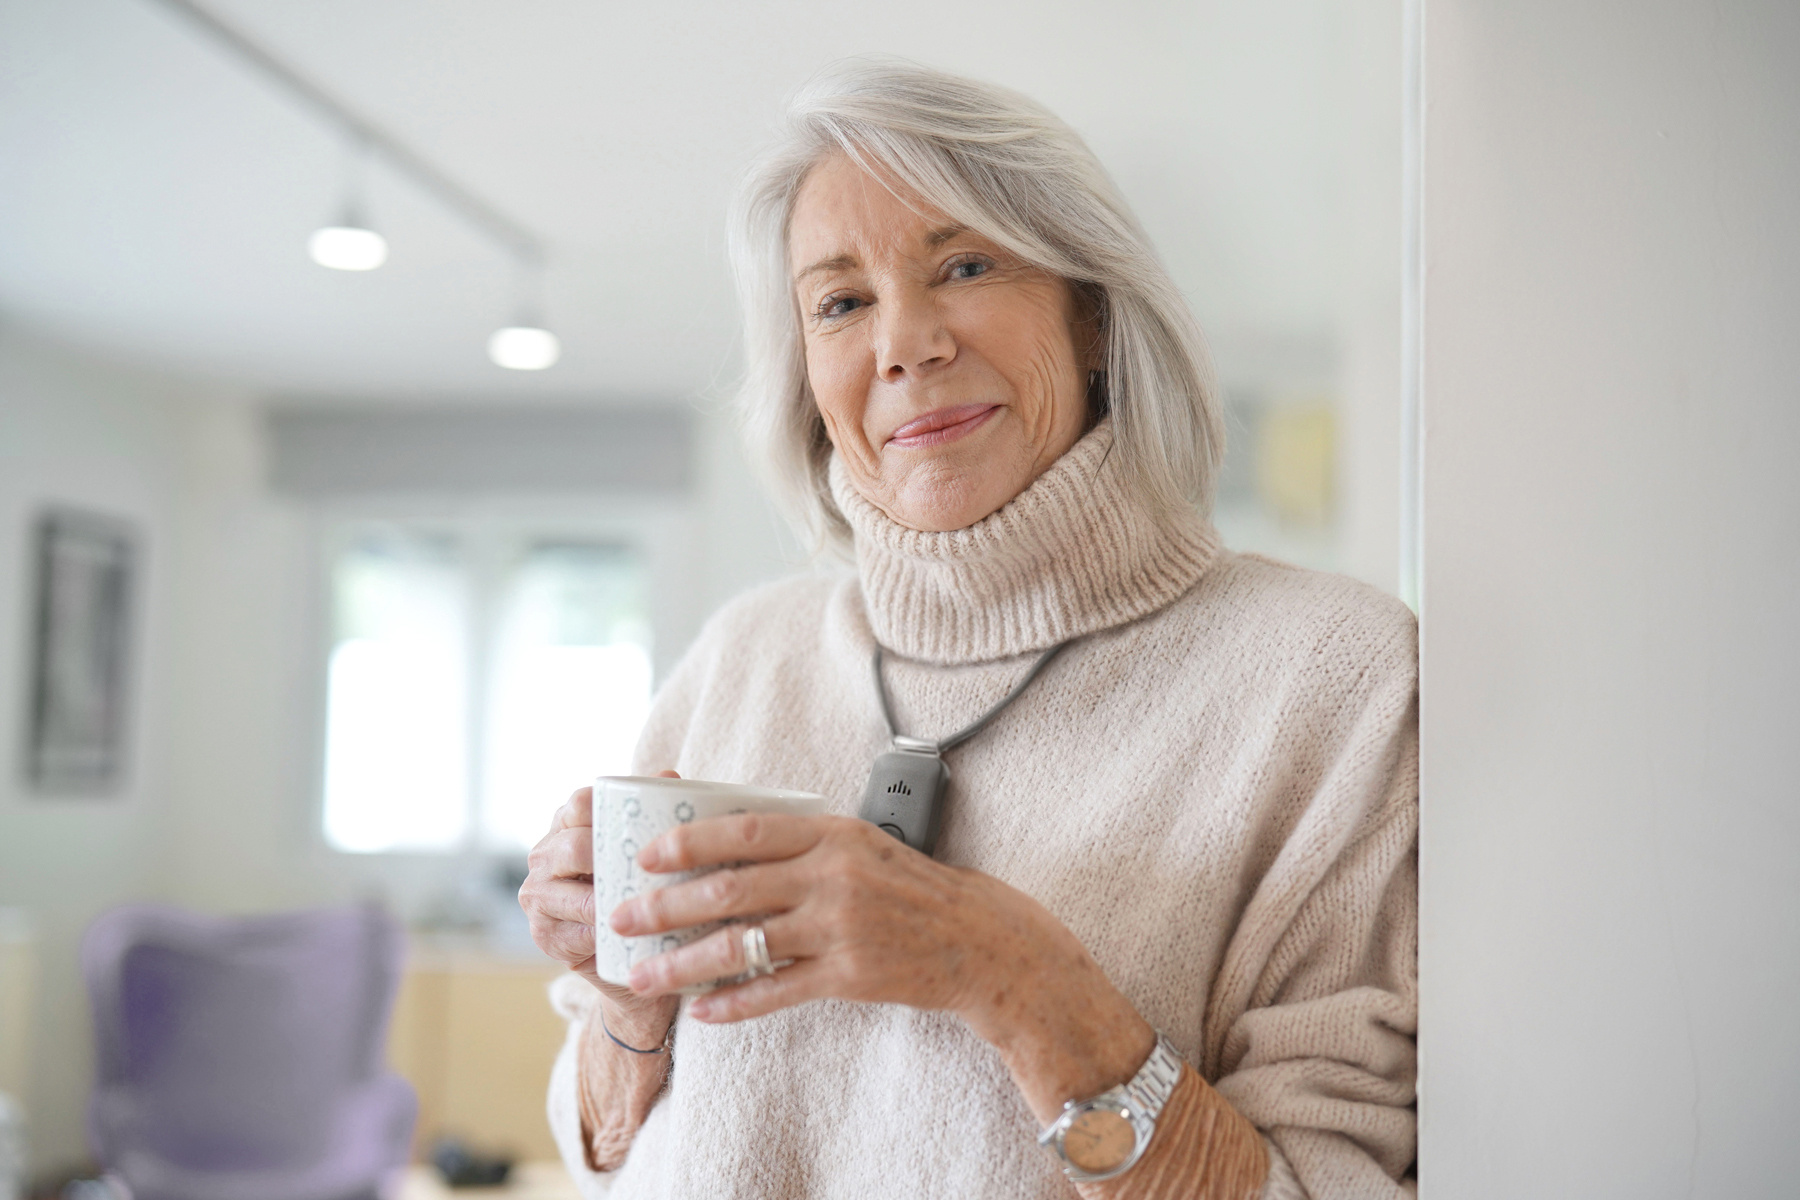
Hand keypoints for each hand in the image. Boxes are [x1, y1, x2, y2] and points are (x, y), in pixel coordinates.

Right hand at [520, 778, 677, 1041]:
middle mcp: (543, 856)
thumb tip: (670, 775)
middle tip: (657, 870)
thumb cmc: (632, 887)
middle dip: (614, 858)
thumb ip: (650, 812)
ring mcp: (538, 896)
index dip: (607, 808)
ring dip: (615, 904)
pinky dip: (608, 936)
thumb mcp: (640, 848)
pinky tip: (633, 936)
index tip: (644, 821)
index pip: (579, 804)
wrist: (625, 951)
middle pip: (576, 847)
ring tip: (650, 906)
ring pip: (577, 896)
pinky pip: (578, 935)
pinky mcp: (545, 936)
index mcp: (565, 825)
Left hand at [605, 812, 1153, 1120]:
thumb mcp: (860, 845)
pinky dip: (734, 1003)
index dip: (690, 842)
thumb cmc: (912, 887)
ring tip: (644, 974)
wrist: (978, 939)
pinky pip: (776, 991)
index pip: (745, 831)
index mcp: (832, 833)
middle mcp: (832, 876)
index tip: (646, 853)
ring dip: (684, 963)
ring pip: (742, 946)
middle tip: (623, 917)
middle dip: (666, 906)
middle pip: (729, 890)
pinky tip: (702, 1012)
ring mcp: (839, 928)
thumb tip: (726, 845)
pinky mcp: (849, 975)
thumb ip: (803, 843)